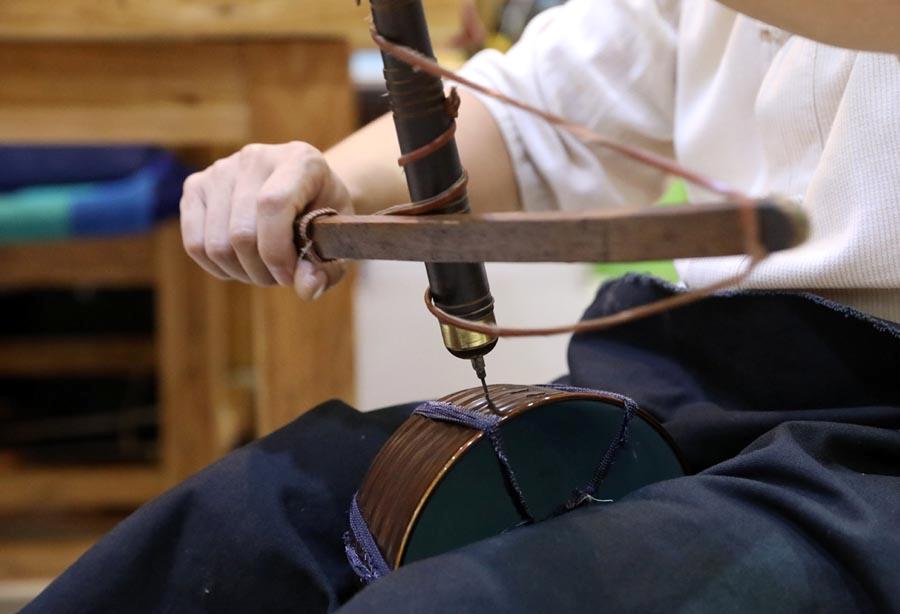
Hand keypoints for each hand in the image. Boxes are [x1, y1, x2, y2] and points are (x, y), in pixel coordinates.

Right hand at [180, 142, 350, 299]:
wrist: (305, 192)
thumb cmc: (323, 218)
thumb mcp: (336, 242)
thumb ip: (327, 269)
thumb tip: (307, 287)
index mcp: (300, 160)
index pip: (273, 204)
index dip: (277, 251)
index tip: (289, 276)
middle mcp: (257, 157)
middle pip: (241, 232)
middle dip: (262, 270)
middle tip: (281, 276)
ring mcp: (221, 169)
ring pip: (216, 244)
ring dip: (242, 272)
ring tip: (264, 268)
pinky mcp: (195, 185)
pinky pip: (195, 244)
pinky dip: (218, 267)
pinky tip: (241, 263)